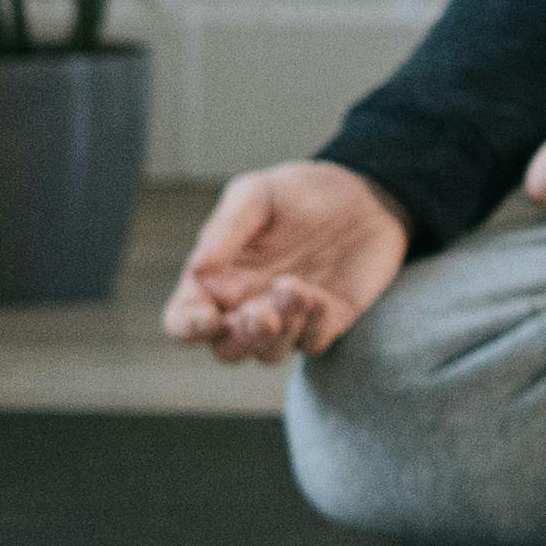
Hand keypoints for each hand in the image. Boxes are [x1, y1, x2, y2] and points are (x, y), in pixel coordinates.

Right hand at [162, 158, 410, 365]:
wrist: (361, 193)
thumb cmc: (296, 192)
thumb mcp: (256, 194)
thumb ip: (226, 229)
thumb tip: (197, 268)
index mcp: (216, 280)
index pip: (184, 320)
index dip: (189, 327)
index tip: (209, 317)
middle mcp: (246, 306)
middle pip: (226, 349)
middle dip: (240, 337)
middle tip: (256, 311)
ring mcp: (287, 319)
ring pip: (268, 353)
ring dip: (277, 334)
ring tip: (292, 290)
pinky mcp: (326, 321)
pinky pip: (313, 343)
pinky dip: (313, 328)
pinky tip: (319, 298)